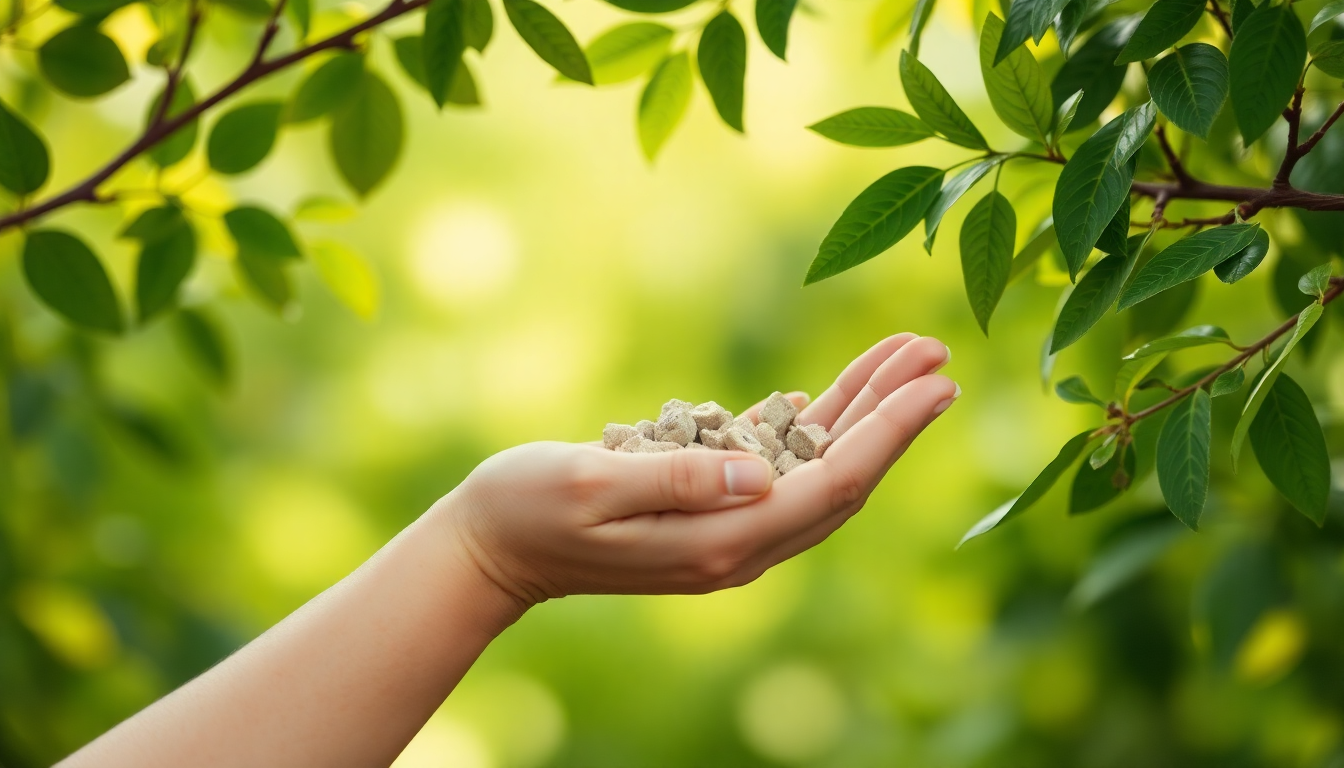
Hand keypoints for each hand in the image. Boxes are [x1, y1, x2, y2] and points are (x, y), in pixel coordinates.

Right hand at [438, 333, 956, 607]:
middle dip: (893, 415)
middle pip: (843, 477)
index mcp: (718, 542)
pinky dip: (814, 426)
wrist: (490, 549)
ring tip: (905, 358)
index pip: (833, 483)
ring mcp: (726, 530)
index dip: (890, 431)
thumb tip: (762, 469)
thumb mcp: (592, 484)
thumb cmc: (527, 508)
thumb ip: (677, 478)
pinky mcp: (709, 511)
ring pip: (820, 470)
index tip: (937, 383)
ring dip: (864, 414)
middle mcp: (737, 544)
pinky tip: (835, 392)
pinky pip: (781, 467)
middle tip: (937, 356)